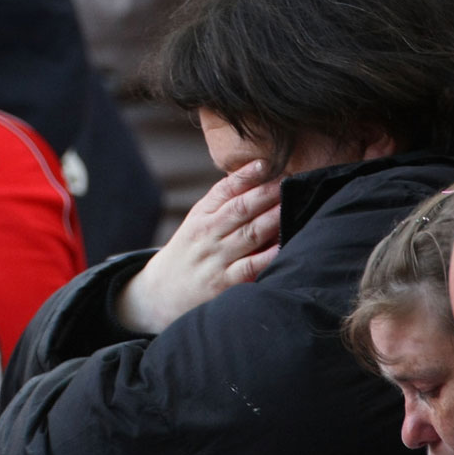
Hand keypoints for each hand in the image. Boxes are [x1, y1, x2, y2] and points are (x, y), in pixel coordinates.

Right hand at [116, 160, 280, 332]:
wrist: (160, 292)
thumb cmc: (189, 252)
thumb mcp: (196, 222)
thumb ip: (222, 202)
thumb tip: (258, 174)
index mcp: (200, 215)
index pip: (223, 190)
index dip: (245, 176)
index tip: (266, 163)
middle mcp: (207, 234)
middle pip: (240, 209)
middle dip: (266, 193)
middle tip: (290, 179)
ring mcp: (216, 259)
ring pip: (249, 234)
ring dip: (273, 218)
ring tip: (292, 203)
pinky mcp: (223, 283)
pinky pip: (250, 266)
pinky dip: (267, 255)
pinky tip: (283, 244)